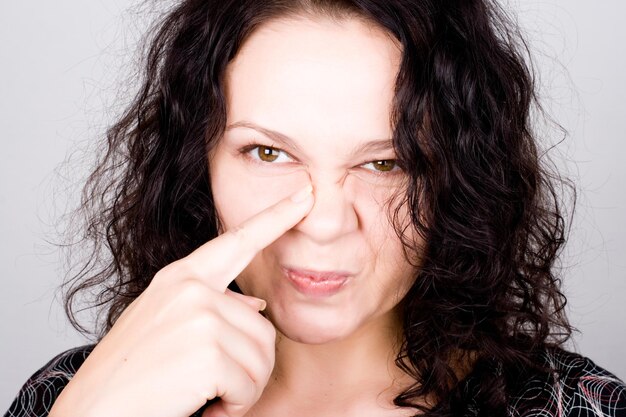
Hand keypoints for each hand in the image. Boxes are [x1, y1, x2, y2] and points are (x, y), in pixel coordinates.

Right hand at [49, 184, 313, 416]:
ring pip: (262, 358)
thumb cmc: (128, 375)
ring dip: (241, 389)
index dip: (276, 217)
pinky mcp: (207, 349)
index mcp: (181, 278)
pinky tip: (203, 405)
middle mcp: (192, 288)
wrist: (90, 413)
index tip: (305, 193)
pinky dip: (233, 405)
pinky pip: (250, 385)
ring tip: (203, 393)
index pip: (237, 242)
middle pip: (264, 328)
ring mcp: (199, 314)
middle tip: (208, 383)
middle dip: (247, 367)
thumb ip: (210, 310)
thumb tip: (257, 308)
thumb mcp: (164, 328)